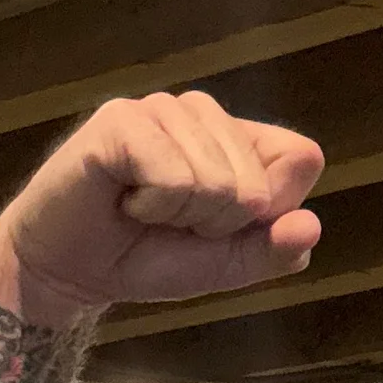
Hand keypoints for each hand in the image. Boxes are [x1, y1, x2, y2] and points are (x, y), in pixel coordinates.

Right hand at [0, 91, 323, 324]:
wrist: (71, 272)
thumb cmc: (146, 259)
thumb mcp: (224, 265)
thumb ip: (273, 248)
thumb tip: (311, 225)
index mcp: (237, 138)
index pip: (300, 157)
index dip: (268, 210)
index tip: (216, 225)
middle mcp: (203, 114)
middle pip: (258, 180)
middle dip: (216, 223)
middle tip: (169, 221)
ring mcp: (162, 109)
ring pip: (217, 181)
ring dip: (180, 216)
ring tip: (143, 209)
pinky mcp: (122, 119)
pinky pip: (174, 176)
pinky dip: (153, 206)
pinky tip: (124, 199)